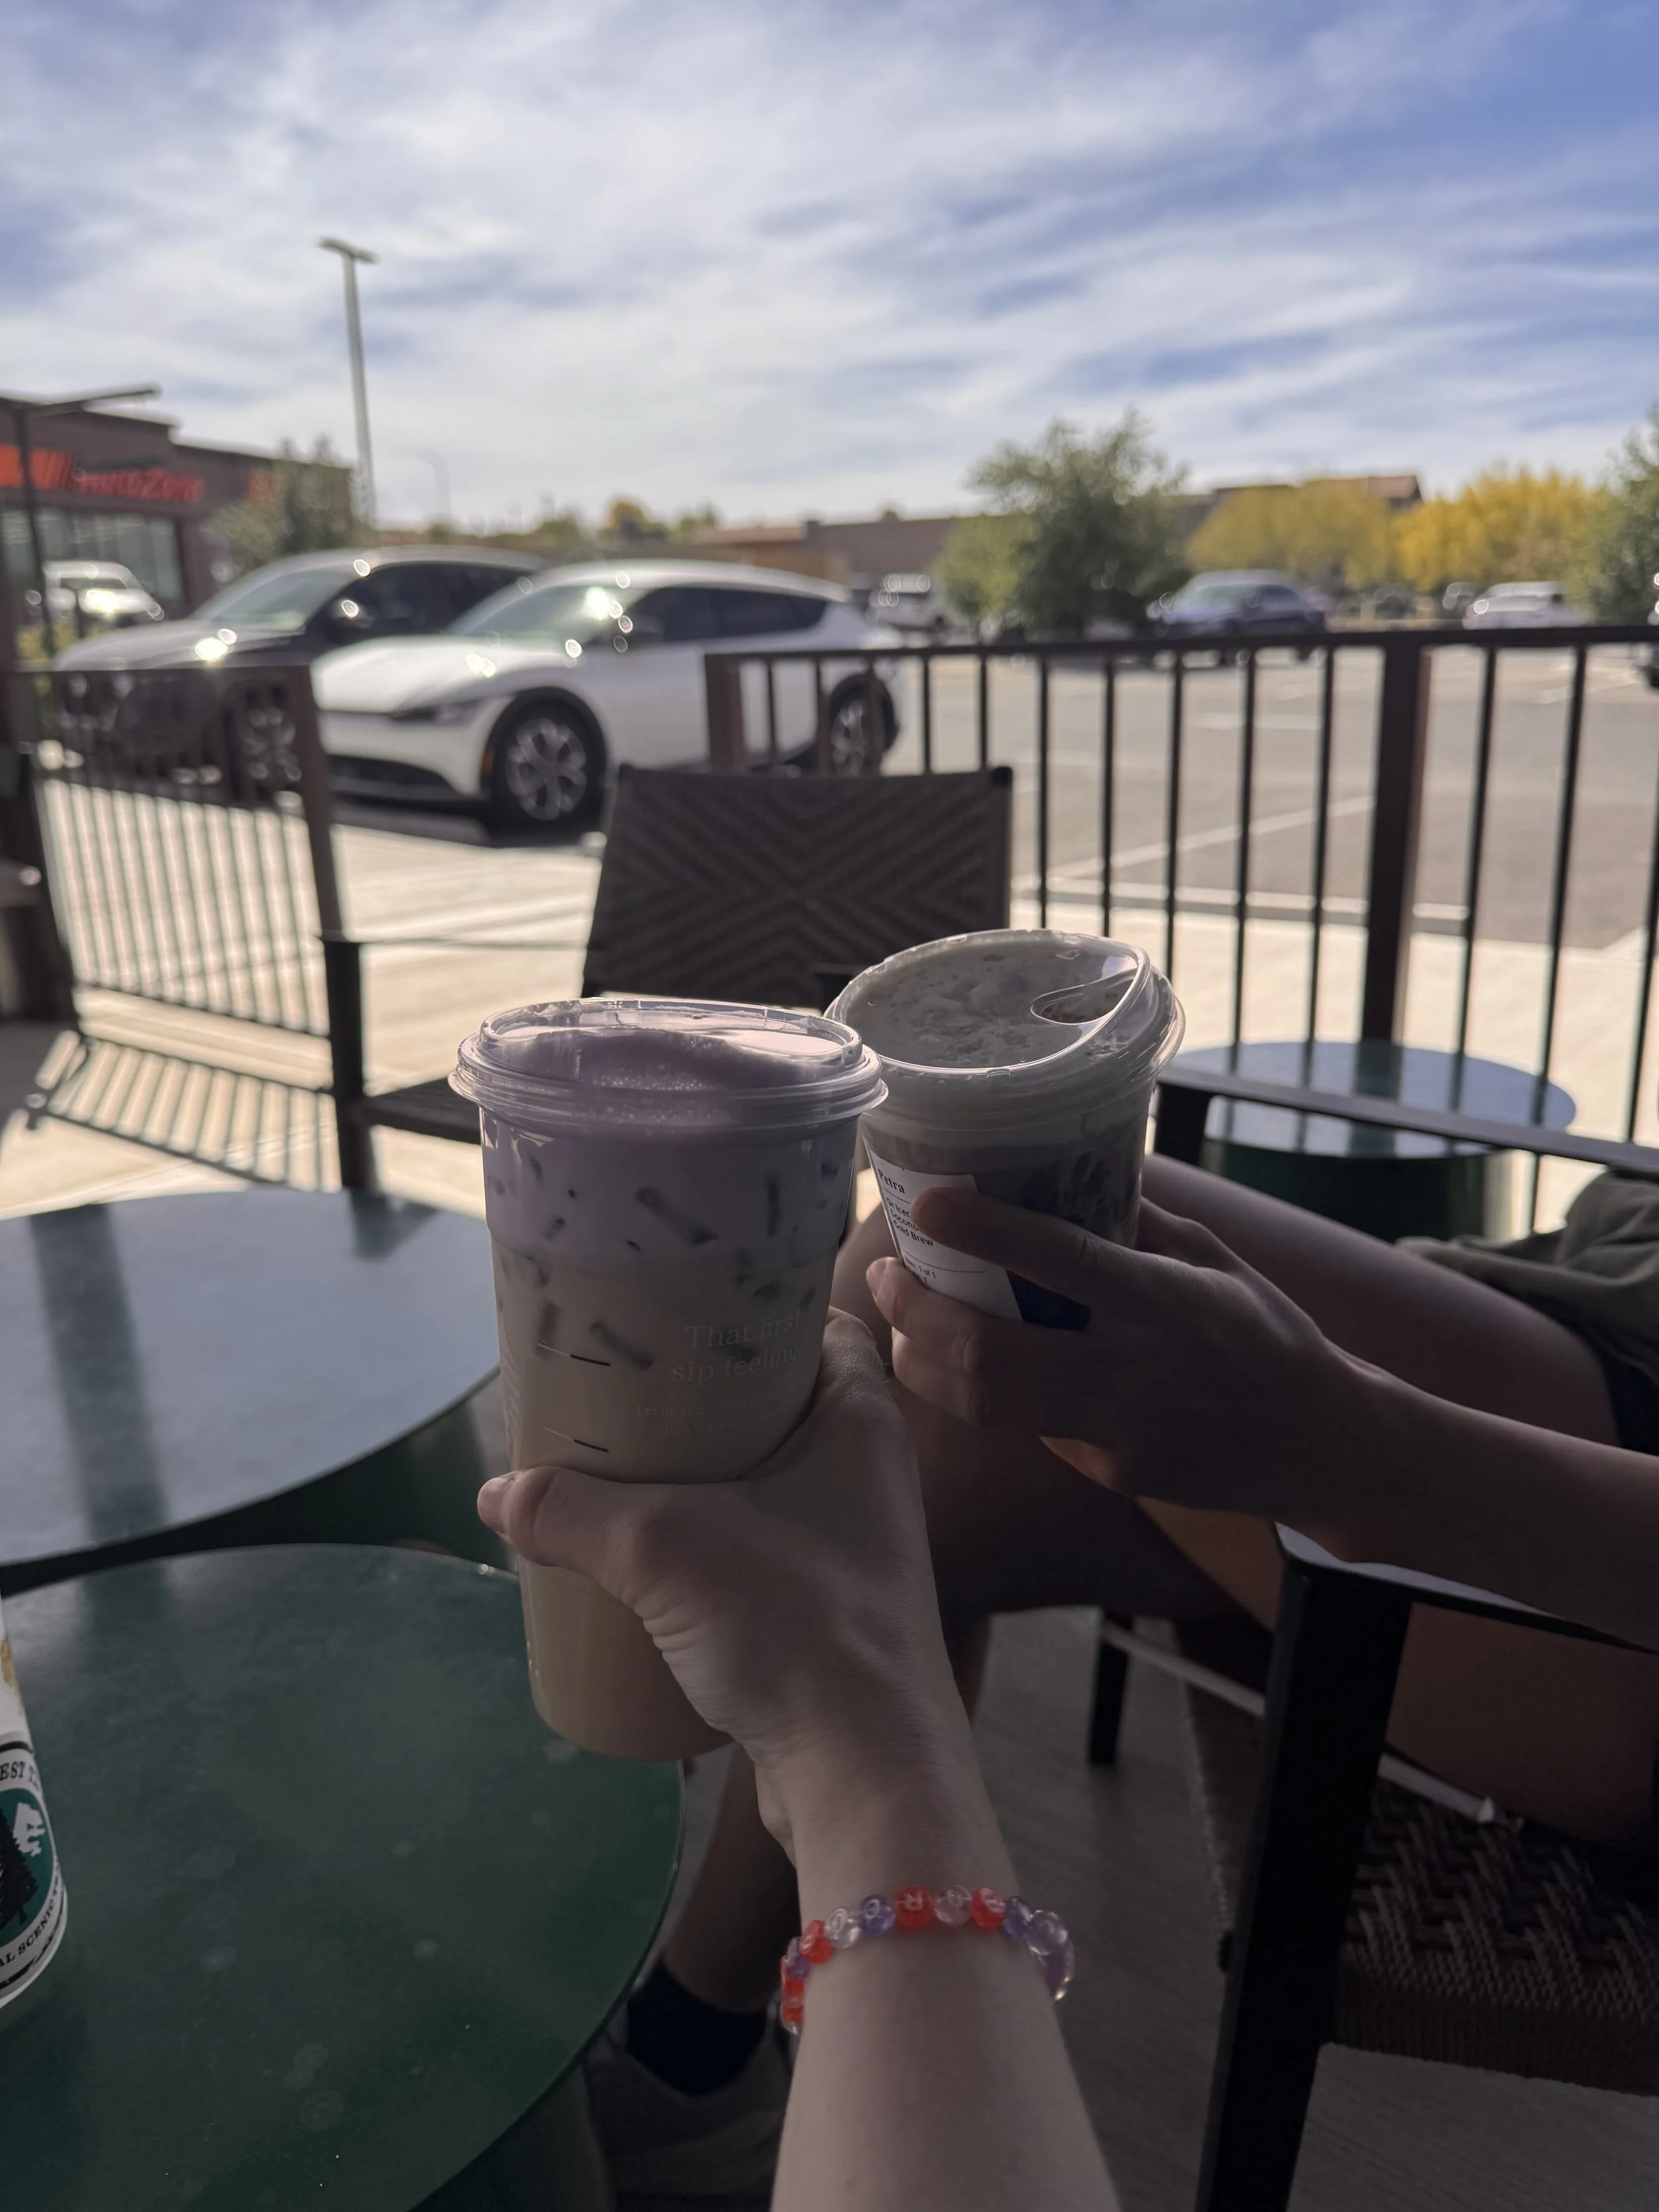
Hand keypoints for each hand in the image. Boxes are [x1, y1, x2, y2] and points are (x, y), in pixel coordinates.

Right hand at [477, 1315, 969, 1852]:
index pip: (819, 1324)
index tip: (678, 1311)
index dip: (755, 1310)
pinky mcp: (828, 1615)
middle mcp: (868, 1473)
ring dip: (702, 1481)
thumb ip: (573, 1512)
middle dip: (704, 1400)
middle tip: (625, 1391)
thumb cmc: (793, 1622)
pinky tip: (651, 1562)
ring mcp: (853, 1549)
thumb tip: (497, 1494)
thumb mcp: (662, 1548)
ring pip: (766, 1486)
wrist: (864, 1774)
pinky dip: (710, 1549)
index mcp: (861, 1419)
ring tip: (622, 1473)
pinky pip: (761, 1555)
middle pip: (780, 1404)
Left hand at [867, 1189, 1359, 1526]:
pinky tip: (981, 1357)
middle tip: (885, 1272)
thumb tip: (1058, 1169)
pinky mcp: (1108, 1475)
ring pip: (989, 1409)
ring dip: (927, 1360)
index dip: (987, 1233)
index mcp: (1167, 1304)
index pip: (1064, 1263)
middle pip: (992, 1359)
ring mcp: (1118, 1436)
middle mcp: (1136, 1374)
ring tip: (905, 1315)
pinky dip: (990, 1390)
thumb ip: (1136, 1223)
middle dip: (918, 1315)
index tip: (928, 1203)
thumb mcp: (1213, 1261)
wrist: (1322, 1446)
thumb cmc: (1266, 1334)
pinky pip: (1028, 1429)